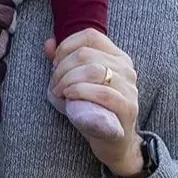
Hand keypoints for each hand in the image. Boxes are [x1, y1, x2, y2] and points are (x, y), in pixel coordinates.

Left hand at [46, 31, 142, 176]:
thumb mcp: (74, 82)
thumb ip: (62, 61)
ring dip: (67, 80)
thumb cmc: (91, 108)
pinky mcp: (127, 108)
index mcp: (116, 57)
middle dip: (61, 68)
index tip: (55, 64)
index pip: (90, 35)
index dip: (66, 46)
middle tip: (54, 84)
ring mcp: (130, 88)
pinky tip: (69, 97)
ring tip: (59, 92)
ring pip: (93, 71)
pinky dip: (79, 92)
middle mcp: (126, 69)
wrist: (112, 141)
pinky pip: (102, 92)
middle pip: (85, 54)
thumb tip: (48, 43)